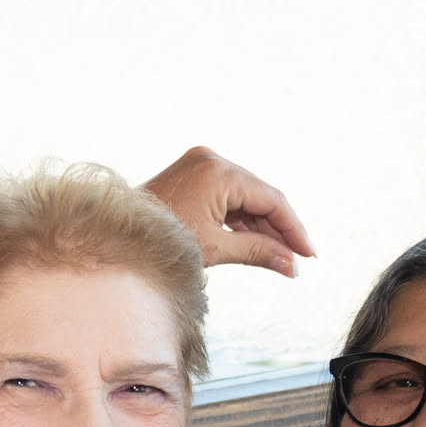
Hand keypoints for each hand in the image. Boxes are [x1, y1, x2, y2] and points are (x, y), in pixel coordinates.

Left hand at [142, 146, 315, 276]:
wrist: (117, 238)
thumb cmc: (159, 243)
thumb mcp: (214, 249)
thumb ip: (257, 252)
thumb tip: (290, 265)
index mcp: (219, 172)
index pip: (271, 199)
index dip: (293, 228)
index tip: (308, 254)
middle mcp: (211, 160)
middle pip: (259, 197)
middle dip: (278, 230)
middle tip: (296, 261)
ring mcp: (200, 165)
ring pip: (244, 199)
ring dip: (260, 228)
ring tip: (277, 259)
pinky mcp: (192, 176)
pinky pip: (226, 198)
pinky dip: (239, 221)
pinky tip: (255, 243)